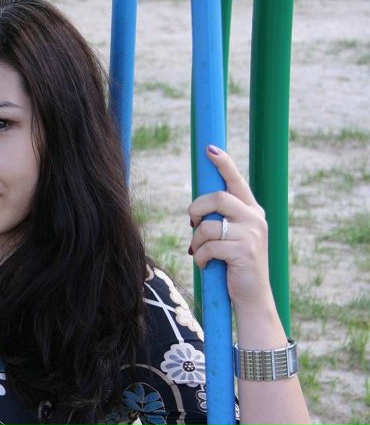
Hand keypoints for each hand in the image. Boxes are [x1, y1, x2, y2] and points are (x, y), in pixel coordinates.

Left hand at [187, 145, 272, 310]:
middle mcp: (255, 218)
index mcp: (251, 211)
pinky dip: (200, 257)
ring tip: (201, 252)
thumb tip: (196, 207)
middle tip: (192, 224)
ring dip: (197, 241)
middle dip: (196, 209)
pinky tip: (206, 264)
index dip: (223, 164)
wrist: (251, 297)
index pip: (236, 181)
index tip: (210, 149)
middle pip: (216, 198)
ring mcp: (252, 234)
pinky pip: (208, 247)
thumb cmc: (234, 264)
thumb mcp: (230, 236)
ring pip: (208, 225)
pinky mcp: (244, 251)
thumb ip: (220, 218)